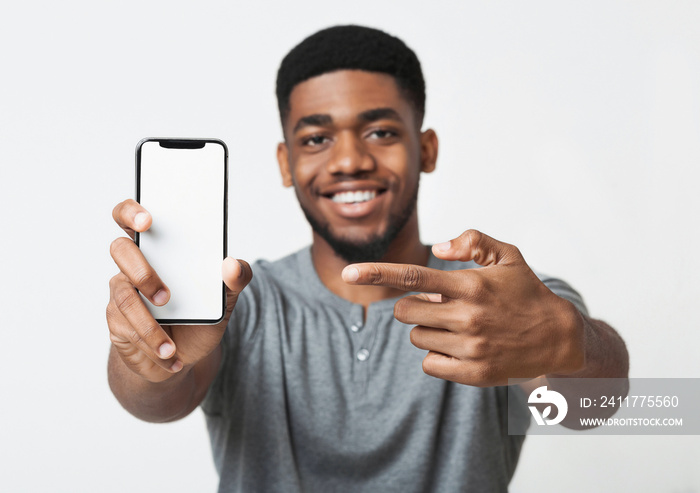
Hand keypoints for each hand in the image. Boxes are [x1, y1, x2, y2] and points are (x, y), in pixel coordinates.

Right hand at [107, 199, 251, 382]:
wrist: (184, 356)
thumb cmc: (201, 316)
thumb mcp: (226, 298)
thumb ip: (236, 278)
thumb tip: (232, 265)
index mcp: (160, 248)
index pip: (133, 216)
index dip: (132, 211)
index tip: (148, 220)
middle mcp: (135, 264)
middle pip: (120, 250)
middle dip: (141, 270)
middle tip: (165, 295)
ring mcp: (122, 292)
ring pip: (123, 296)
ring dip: (149, 323)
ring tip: (173, 344)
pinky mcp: (116, 320)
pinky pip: (126, 327)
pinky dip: (151, 343)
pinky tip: (170, 355)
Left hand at [342, 230, 584, 386]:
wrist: (559, 338)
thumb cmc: (527, 293)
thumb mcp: (508, 256)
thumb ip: (473, 241)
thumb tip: (436, 248)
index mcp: (471, 284)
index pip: (413, 276)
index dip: (376, 272)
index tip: (347, 272)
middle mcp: (468, 316)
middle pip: (405, 312)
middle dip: (412, 306)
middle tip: (436, 304)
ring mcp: (470, 348)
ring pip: (417, 338)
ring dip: (427, 330)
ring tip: (456, 325)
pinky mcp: (473, 374)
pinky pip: (429, 364)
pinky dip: (436, 355)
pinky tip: (459, 347)